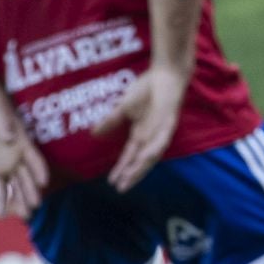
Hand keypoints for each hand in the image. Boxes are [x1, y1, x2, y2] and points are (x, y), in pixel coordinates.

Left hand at [0, 94, 50, 216]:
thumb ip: (4, 126)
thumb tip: (8, 137)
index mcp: (25, 145)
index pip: (35, 159)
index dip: (39, 170)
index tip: (44, 181)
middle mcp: (20, 159)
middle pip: (27, 177)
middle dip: (31, 191)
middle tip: (36, 205)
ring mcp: (9, 166)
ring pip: (17, 186)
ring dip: (21, 200)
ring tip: (26, 215)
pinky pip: (0, 188)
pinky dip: (2, 200)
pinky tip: (1, 214)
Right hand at [93, 68, 186, 191]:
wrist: (163, 74)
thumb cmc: (146, 89)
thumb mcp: (123, 107)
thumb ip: (110, 121)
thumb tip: (93, 134)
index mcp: (140, 134)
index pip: (130, 156)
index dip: (121, 169)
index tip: (111, 182)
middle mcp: (151, 137)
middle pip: (141, 161)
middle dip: (131, 175)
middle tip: (120, 189)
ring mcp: (160, 132)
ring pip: (151, 156)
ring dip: (141, 168)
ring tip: (129, 179)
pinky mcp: (169, 124)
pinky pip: (162, 140)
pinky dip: (154, 150)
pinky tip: (145, 159)